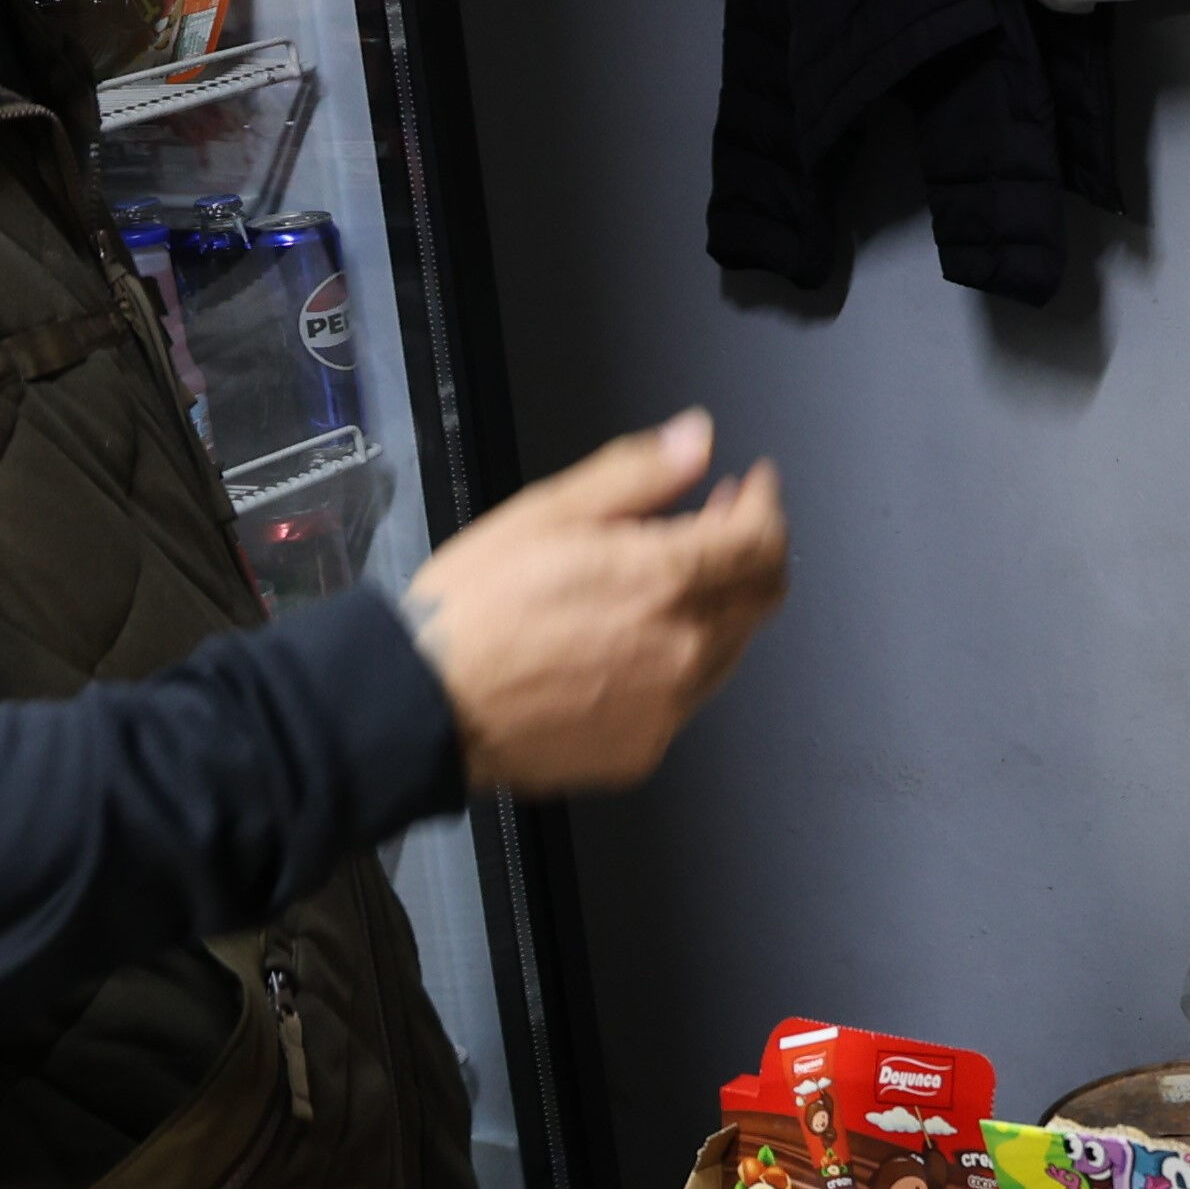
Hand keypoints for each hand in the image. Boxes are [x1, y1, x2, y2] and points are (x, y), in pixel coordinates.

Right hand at [398, 411, 792, 796]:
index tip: (754, 486)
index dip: (766, 503)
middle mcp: (680, 649)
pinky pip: (686, 698)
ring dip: (720, 605)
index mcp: (663, 582)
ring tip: (672, 580)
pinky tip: (635, 642)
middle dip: (756, 549)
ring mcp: (667, 706)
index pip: (761, 539)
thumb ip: (637, 475)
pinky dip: (678, 661)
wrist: (423, 705)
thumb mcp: (548, 513)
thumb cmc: (472, 611)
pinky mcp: (644, 749)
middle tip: (724, 521)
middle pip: (763, 594)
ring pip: (730, 646)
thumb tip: (694, 440)